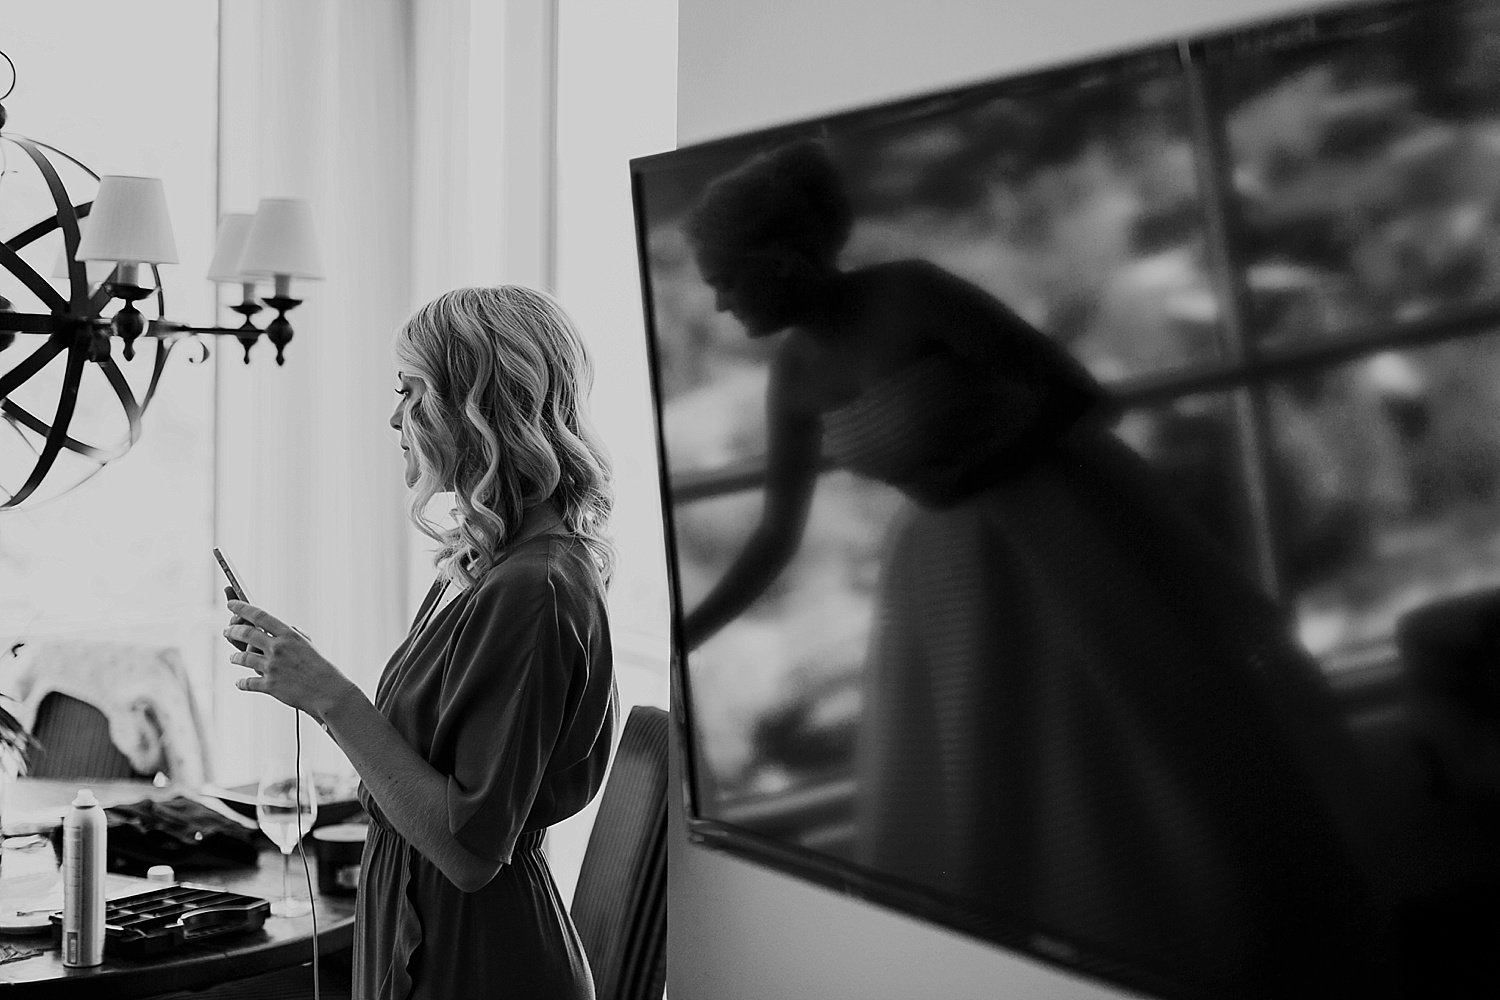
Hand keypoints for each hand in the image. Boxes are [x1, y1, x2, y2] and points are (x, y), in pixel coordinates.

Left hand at [224, 599, 352, 718]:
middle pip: (246, 634)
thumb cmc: (320, 667)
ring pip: (242, 657)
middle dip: (232, 631)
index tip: (231, 604)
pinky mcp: (269, 686)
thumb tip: (279, 629)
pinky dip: (241, 683)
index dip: (241, 608)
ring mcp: (272, 667)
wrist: (328, 691)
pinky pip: (247, 682)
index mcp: (288, 635)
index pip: (259, 616)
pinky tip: (239, 682)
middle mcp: (278, 648)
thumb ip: (291, 635)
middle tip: (227, 631)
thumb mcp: (307, 644)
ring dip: (234, 657)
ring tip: (232, 657)